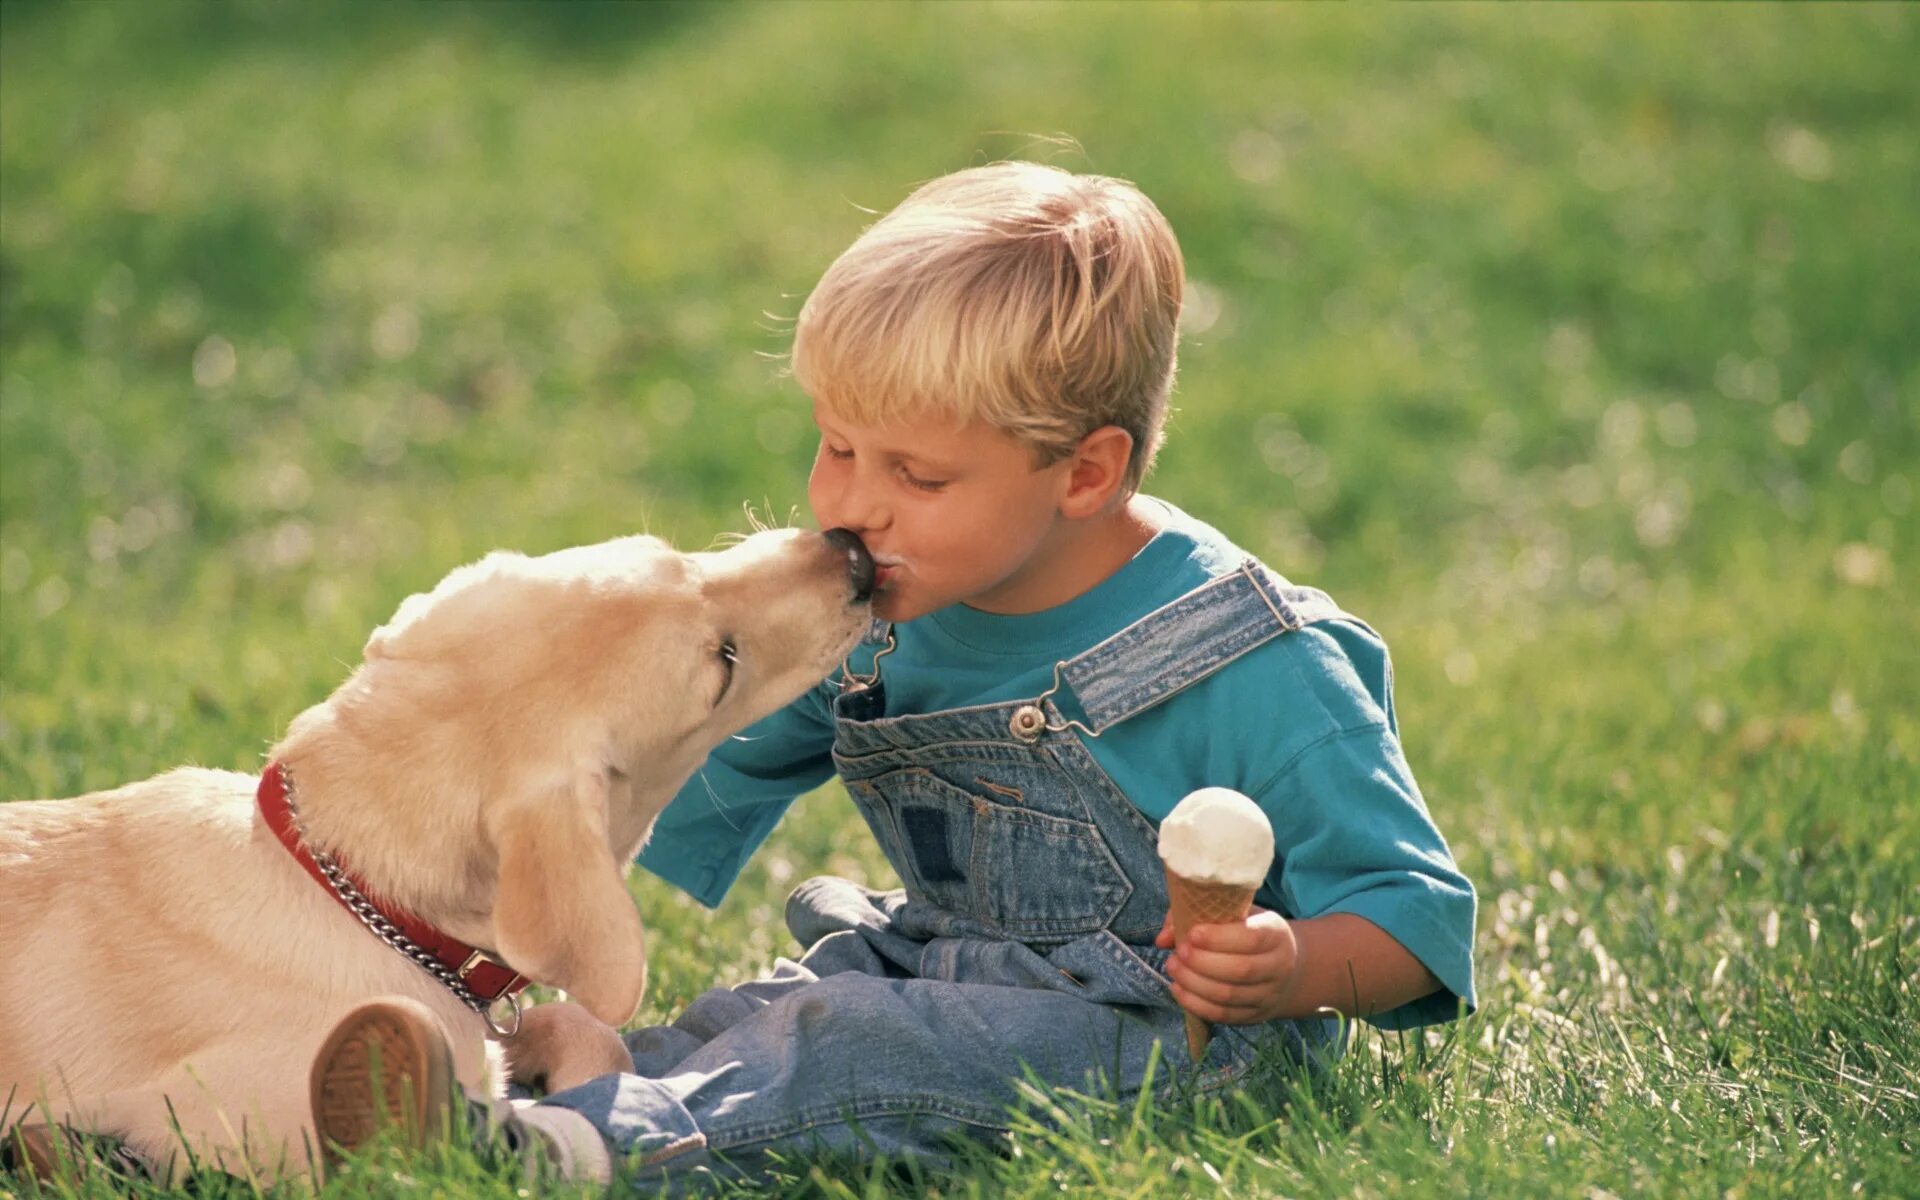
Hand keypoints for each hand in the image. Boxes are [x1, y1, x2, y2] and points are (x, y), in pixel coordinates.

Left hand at [1155, 905, 1299, 1025]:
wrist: (1285, 968)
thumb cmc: (1247, 932)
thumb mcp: (1233, 914)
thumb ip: (1196, 915)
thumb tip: (1163, 938)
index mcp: (1276, 935)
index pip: (1252, 938)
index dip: (1219, 937)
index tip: (1192, 934)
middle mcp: (1279, 966)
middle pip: (1240, 970)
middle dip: (1202, 962)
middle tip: (1177, 953)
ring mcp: (1269, 995)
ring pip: (1229, 995)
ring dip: (1194, 983)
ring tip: (1173, 967)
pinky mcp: (1255, 1015)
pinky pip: (1223, 1015)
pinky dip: (1196, 1004)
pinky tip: (1178, 989)